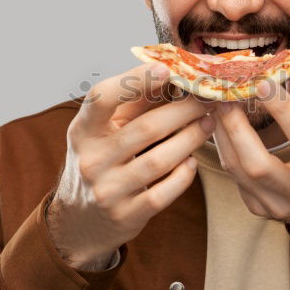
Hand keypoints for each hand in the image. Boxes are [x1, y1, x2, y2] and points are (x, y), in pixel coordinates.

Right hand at [47, 62, 215, 268]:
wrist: (81, 220)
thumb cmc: (100, 161)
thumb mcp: (104, 131)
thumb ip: (133, 103)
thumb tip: (170, 71)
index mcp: (83, 130)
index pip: (101, 98)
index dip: (134, 80)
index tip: (166, 69)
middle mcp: (91, 159)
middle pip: (146, 129)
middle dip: (184, 111)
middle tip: (208, 99)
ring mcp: (107, 190)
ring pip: (160, 160)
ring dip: (191, 139)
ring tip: (208, 124)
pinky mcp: (126, 215)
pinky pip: (164, 192)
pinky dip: (184, 174)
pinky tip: (192, 161)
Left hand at [212, 70, 289, 225]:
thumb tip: (289, 63)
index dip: (282, 109)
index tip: (262, 80)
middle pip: (258, 165)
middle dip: (236, 127)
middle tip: (225, 97)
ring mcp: (278, 206)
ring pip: (238, 172)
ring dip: (223, 135)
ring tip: (217, 107)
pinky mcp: (260, 209)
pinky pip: (235, 179)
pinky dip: (227, 150)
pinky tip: (222, 128)